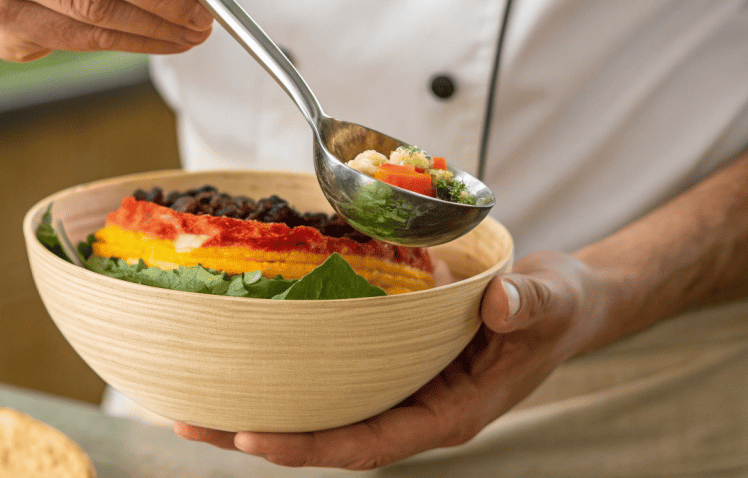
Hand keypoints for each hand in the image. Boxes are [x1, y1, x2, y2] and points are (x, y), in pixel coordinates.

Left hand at [174, 251, 603, 469]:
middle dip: (258, 435)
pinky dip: (288, 374)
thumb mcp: (550, 301)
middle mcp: (415, 410)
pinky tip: (245, 358)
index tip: (251, 435)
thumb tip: (500, 304)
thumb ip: (529, 304)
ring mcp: (399, 389)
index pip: (368, 444)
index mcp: (448, 414)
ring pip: (322, 412)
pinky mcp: (389, 363)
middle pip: (327, 438)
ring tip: (191, 399)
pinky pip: (332, 378)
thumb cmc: (556, 308)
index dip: (310, 446)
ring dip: (260, 408)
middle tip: (187, 418)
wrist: (560, 302)